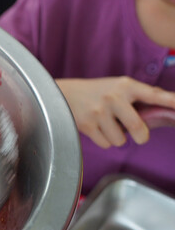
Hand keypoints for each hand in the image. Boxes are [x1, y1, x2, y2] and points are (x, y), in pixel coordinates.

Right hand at [57, 77, 174, 147]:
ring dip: (117, 137)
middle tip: (140, 137)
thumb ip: (141, 96)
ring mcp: (99, 112)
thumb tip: (169, 107)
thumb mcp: (119, 87)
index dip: (171, 101)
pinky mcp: (87, 125)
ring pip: (120, 140)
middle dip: (141, 137)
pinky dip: (105, 140)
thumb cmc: (99, 92)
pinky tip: (98, 129)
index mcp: (126, 86)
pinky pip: (106, 144)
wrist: (65, 94)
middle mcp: (113, 97)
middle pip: (137, 128)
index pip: (154, 95)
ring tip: (109, 126)